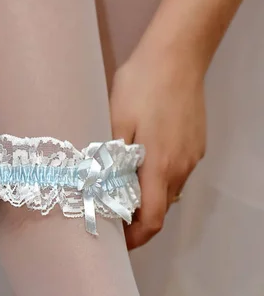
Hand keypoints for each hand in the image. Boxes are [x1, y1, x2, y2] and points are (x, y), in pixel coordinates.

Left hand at [110, 41, 205, 249]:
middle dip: (137, 218)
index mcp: (159, 167)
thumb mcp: (115, 121)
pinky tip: (143, 161)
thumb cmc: (141, 85)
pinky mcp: (197, 145)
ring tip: (123, 186)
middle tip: (110, 210)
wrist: (178, 54)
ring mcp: (192, 157)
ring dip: (148, 197)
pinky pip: (177, 172)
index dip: (134, 238)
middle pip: (161, 209)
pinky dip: (160, 178)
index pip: (151, 221)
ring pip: (169, 191)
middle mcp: (181, 168)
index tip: (116, 241)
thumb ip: (109, 159)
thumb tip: (98, 189)